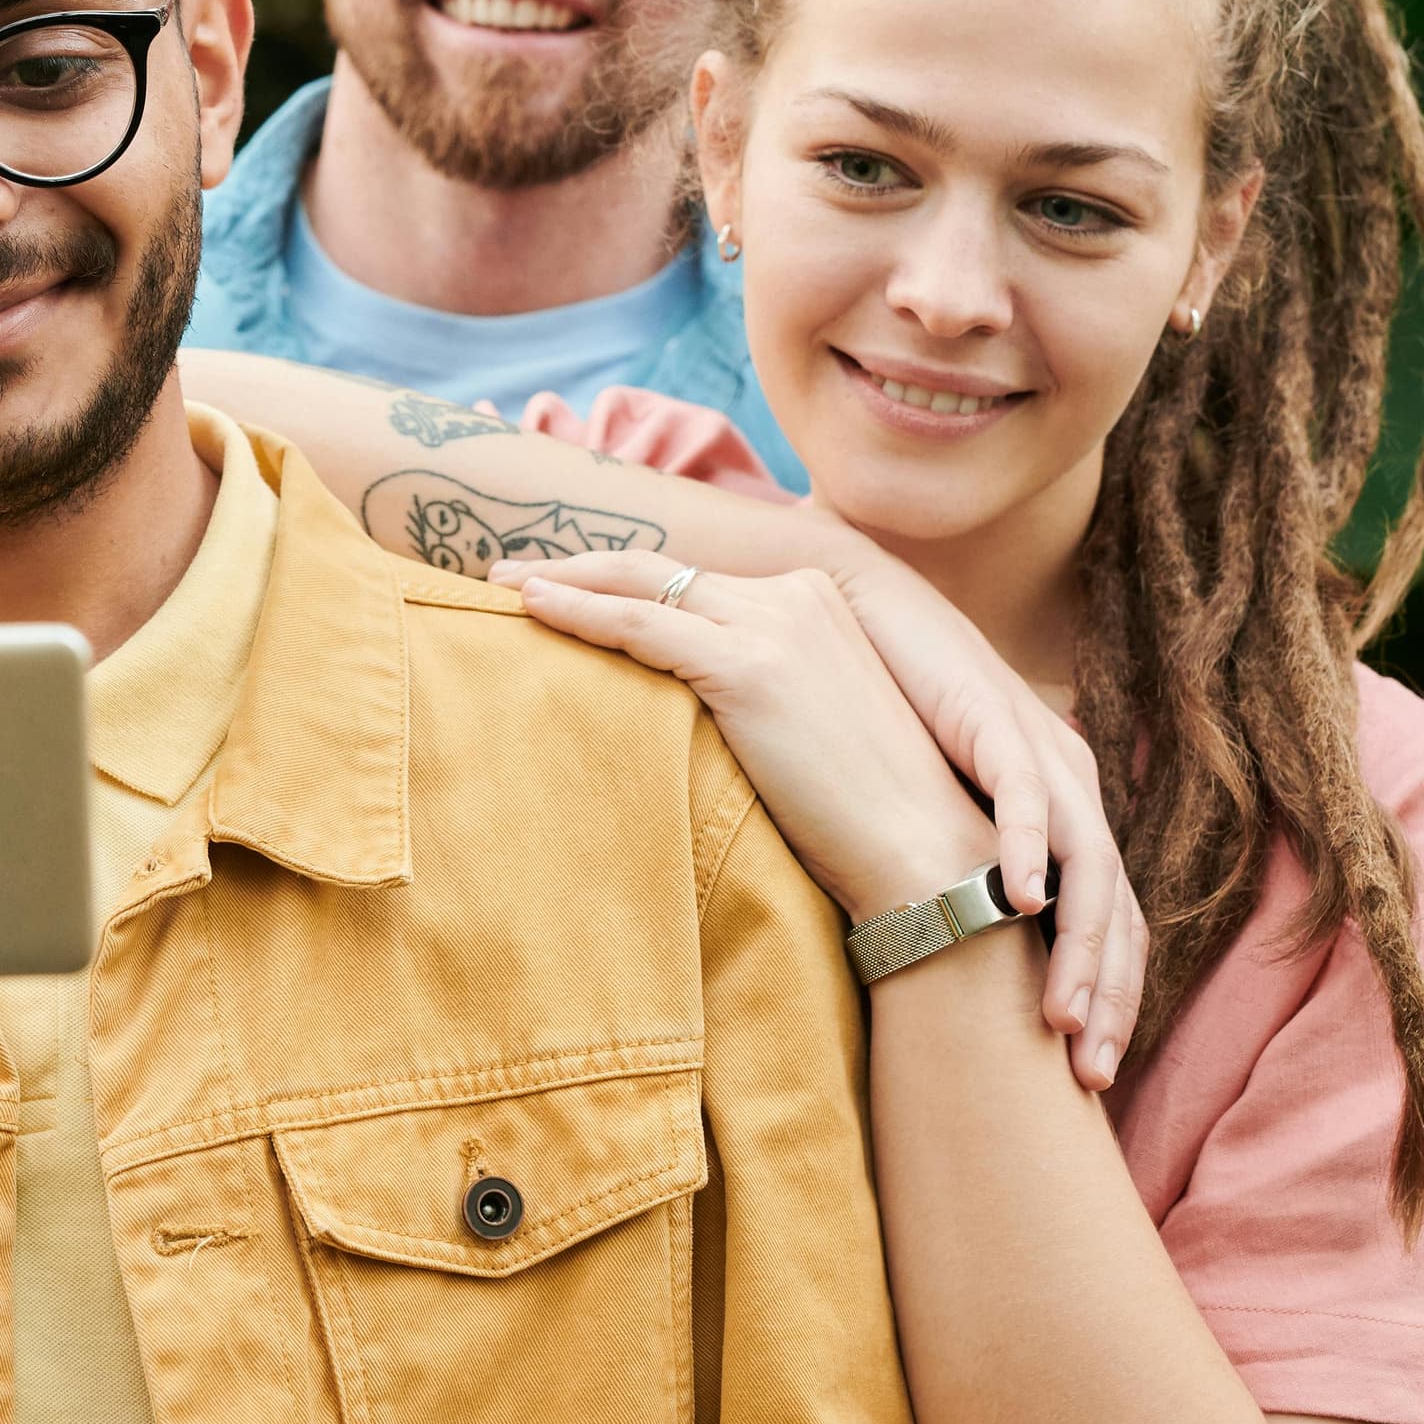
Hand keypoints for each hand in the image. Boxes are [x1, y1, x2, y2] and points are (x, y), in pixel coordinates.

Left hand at [495, 553, 1145, 1087]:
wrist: (924, 856)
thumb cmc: (869, 818)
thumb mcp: (816, 729)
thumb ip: (764, 695)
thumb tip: (689, 710)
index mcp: (817, 602)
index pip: (697, 581)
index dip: (625, 579)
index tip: (565, 583)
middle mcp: (797, 596)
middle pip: (660, 570)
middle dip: (580, 567)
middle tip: (510, 573)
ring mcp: (775, 625)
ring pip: (640, 587)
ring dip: (563, 582)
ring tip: (499, 587)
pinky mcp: (749, 665)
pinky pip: (638, 625)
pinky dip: (577, 610)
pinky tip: (528, 605)